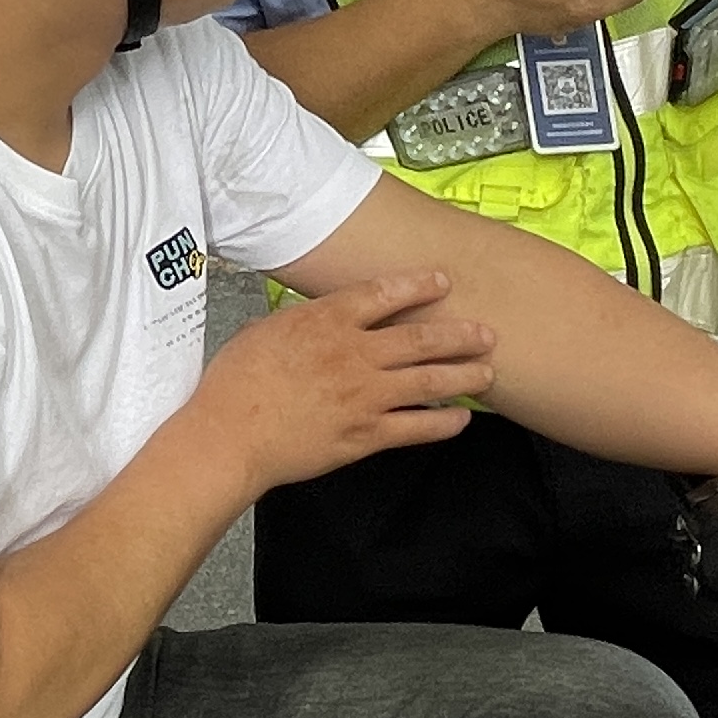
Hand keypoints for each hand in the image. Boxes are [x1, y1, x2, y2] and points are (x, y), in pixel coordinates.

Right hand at [191, 273, 493, 494]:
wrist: (230, 435)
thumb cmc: (234, 385)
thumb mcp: (262, 331)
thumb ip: (298, 322)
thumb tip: (308, 319)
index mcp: (327, 321)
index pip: (387, 294)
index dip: (419, 285)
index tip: (442, 281)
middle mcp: (355, 354)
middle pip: (422, 337)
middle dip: (460, 334)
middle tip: (486, 332)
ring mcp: (365, 395)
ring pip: (430, 380)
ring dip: (464, 375)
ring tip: (488, 372)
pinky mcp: (366, 434)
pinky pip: (417, 427)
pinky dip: (444, 423)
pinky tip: (462, 419)